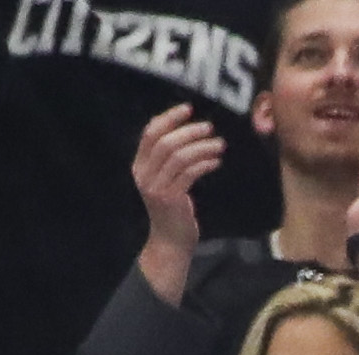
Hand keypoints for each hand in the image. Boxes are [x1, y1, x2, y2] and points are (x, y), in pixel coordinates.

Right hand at [131, 105, 223, 300]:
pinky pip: (189, 173)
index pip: (150, 133)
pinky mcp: (171, 198)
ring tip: (219, 145)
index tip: (188, 109)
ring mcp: (156, 186)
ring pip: (178, 156)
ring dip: (201, 147)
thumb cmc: (173, 210)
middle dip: (189, 131)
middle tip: (209, 127)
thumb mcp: (166, 181)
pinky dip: (205, 164)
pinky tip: (216, 161)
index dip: (168, 118)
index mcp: (139, 165)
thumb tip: (188, 134)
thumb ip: (169, 161)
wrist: (170, 242)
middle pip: (165, 142)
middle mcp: (143, 174)